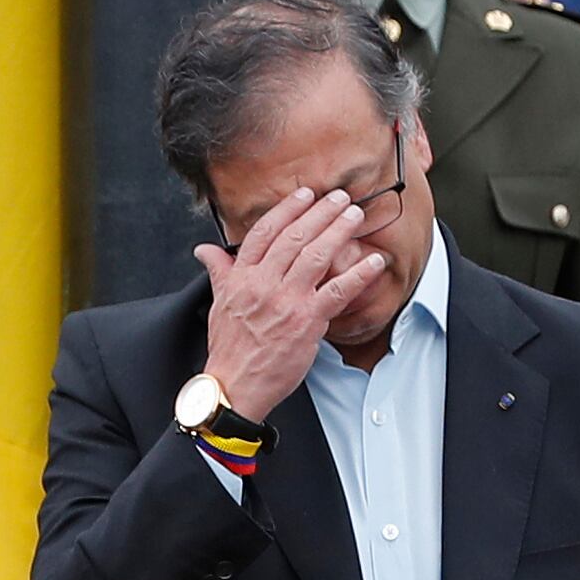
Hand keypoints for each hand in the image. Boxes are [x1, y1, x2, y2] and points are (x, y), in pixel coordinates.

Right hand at [192, 185, 389, 418]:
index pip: (265, 231)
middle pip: (295, 236)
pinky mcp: (307, 321)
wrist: (236, 385)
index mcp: (241, 277)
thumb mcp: (218, 303)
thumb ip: (220, 271)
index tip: (305, 194)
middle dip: (320, 212)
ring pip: (316, 255)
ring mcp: (286, 301)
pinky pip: (338, 290)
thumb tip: (205, 250)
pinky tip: (374, 261)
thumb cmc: (229, 348)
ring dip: (339, 231)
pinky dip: (358, 274)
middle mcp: (263, 283)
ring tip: (354, 216)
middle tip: (339, 197)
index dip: (288, 209)